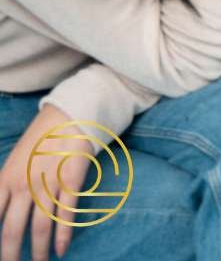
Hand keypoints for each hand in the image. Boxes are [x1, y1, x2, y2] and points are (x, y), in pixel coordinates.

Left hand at [0, 105, 91, 260]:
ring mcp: (48, 184)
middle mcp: (24, 185)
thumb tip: (2, 211)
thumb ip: (6, 187)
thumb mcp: (14, 162)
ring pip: (40, 226)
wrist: (69, 116)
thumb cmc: (40, 140)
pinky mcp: (71, 181)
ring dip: (38, 250)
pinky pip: (66, 214)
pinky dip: (63, 235)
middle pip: (11, 229)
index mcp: (6, 180)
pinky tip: (60, 250)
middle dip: (10, 254)